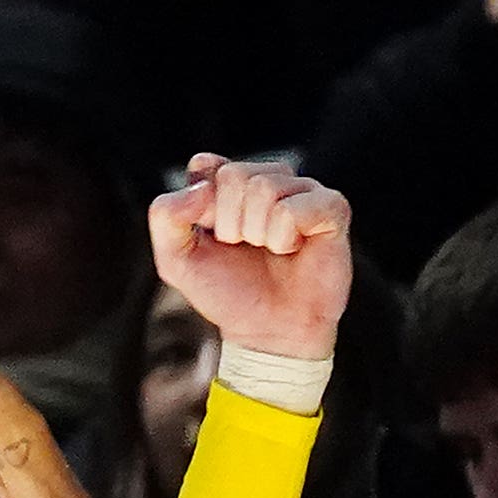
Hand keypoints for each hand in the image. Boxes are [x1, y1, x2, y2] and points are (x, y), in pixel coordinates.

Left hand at [148, 154, 352, 363]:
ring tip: (269, 250)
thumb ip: (165, 217)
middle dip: (229, 223)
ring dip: (257, 233)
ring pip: (265, 188)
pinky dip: (284, 237)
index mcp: (230, 183)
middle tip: (245, 248)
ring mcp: (303, 190)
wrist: (268, 331)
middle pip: (234, 175)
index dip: (203, 209)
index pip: (205, 166)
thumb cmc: (228, 292)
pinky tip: (292, 249)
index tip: (213, 237)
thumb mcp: (175, 260)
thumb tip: (198, 187)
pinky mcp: (332, 208)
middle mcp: (268, 179)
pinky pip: (294, 208)